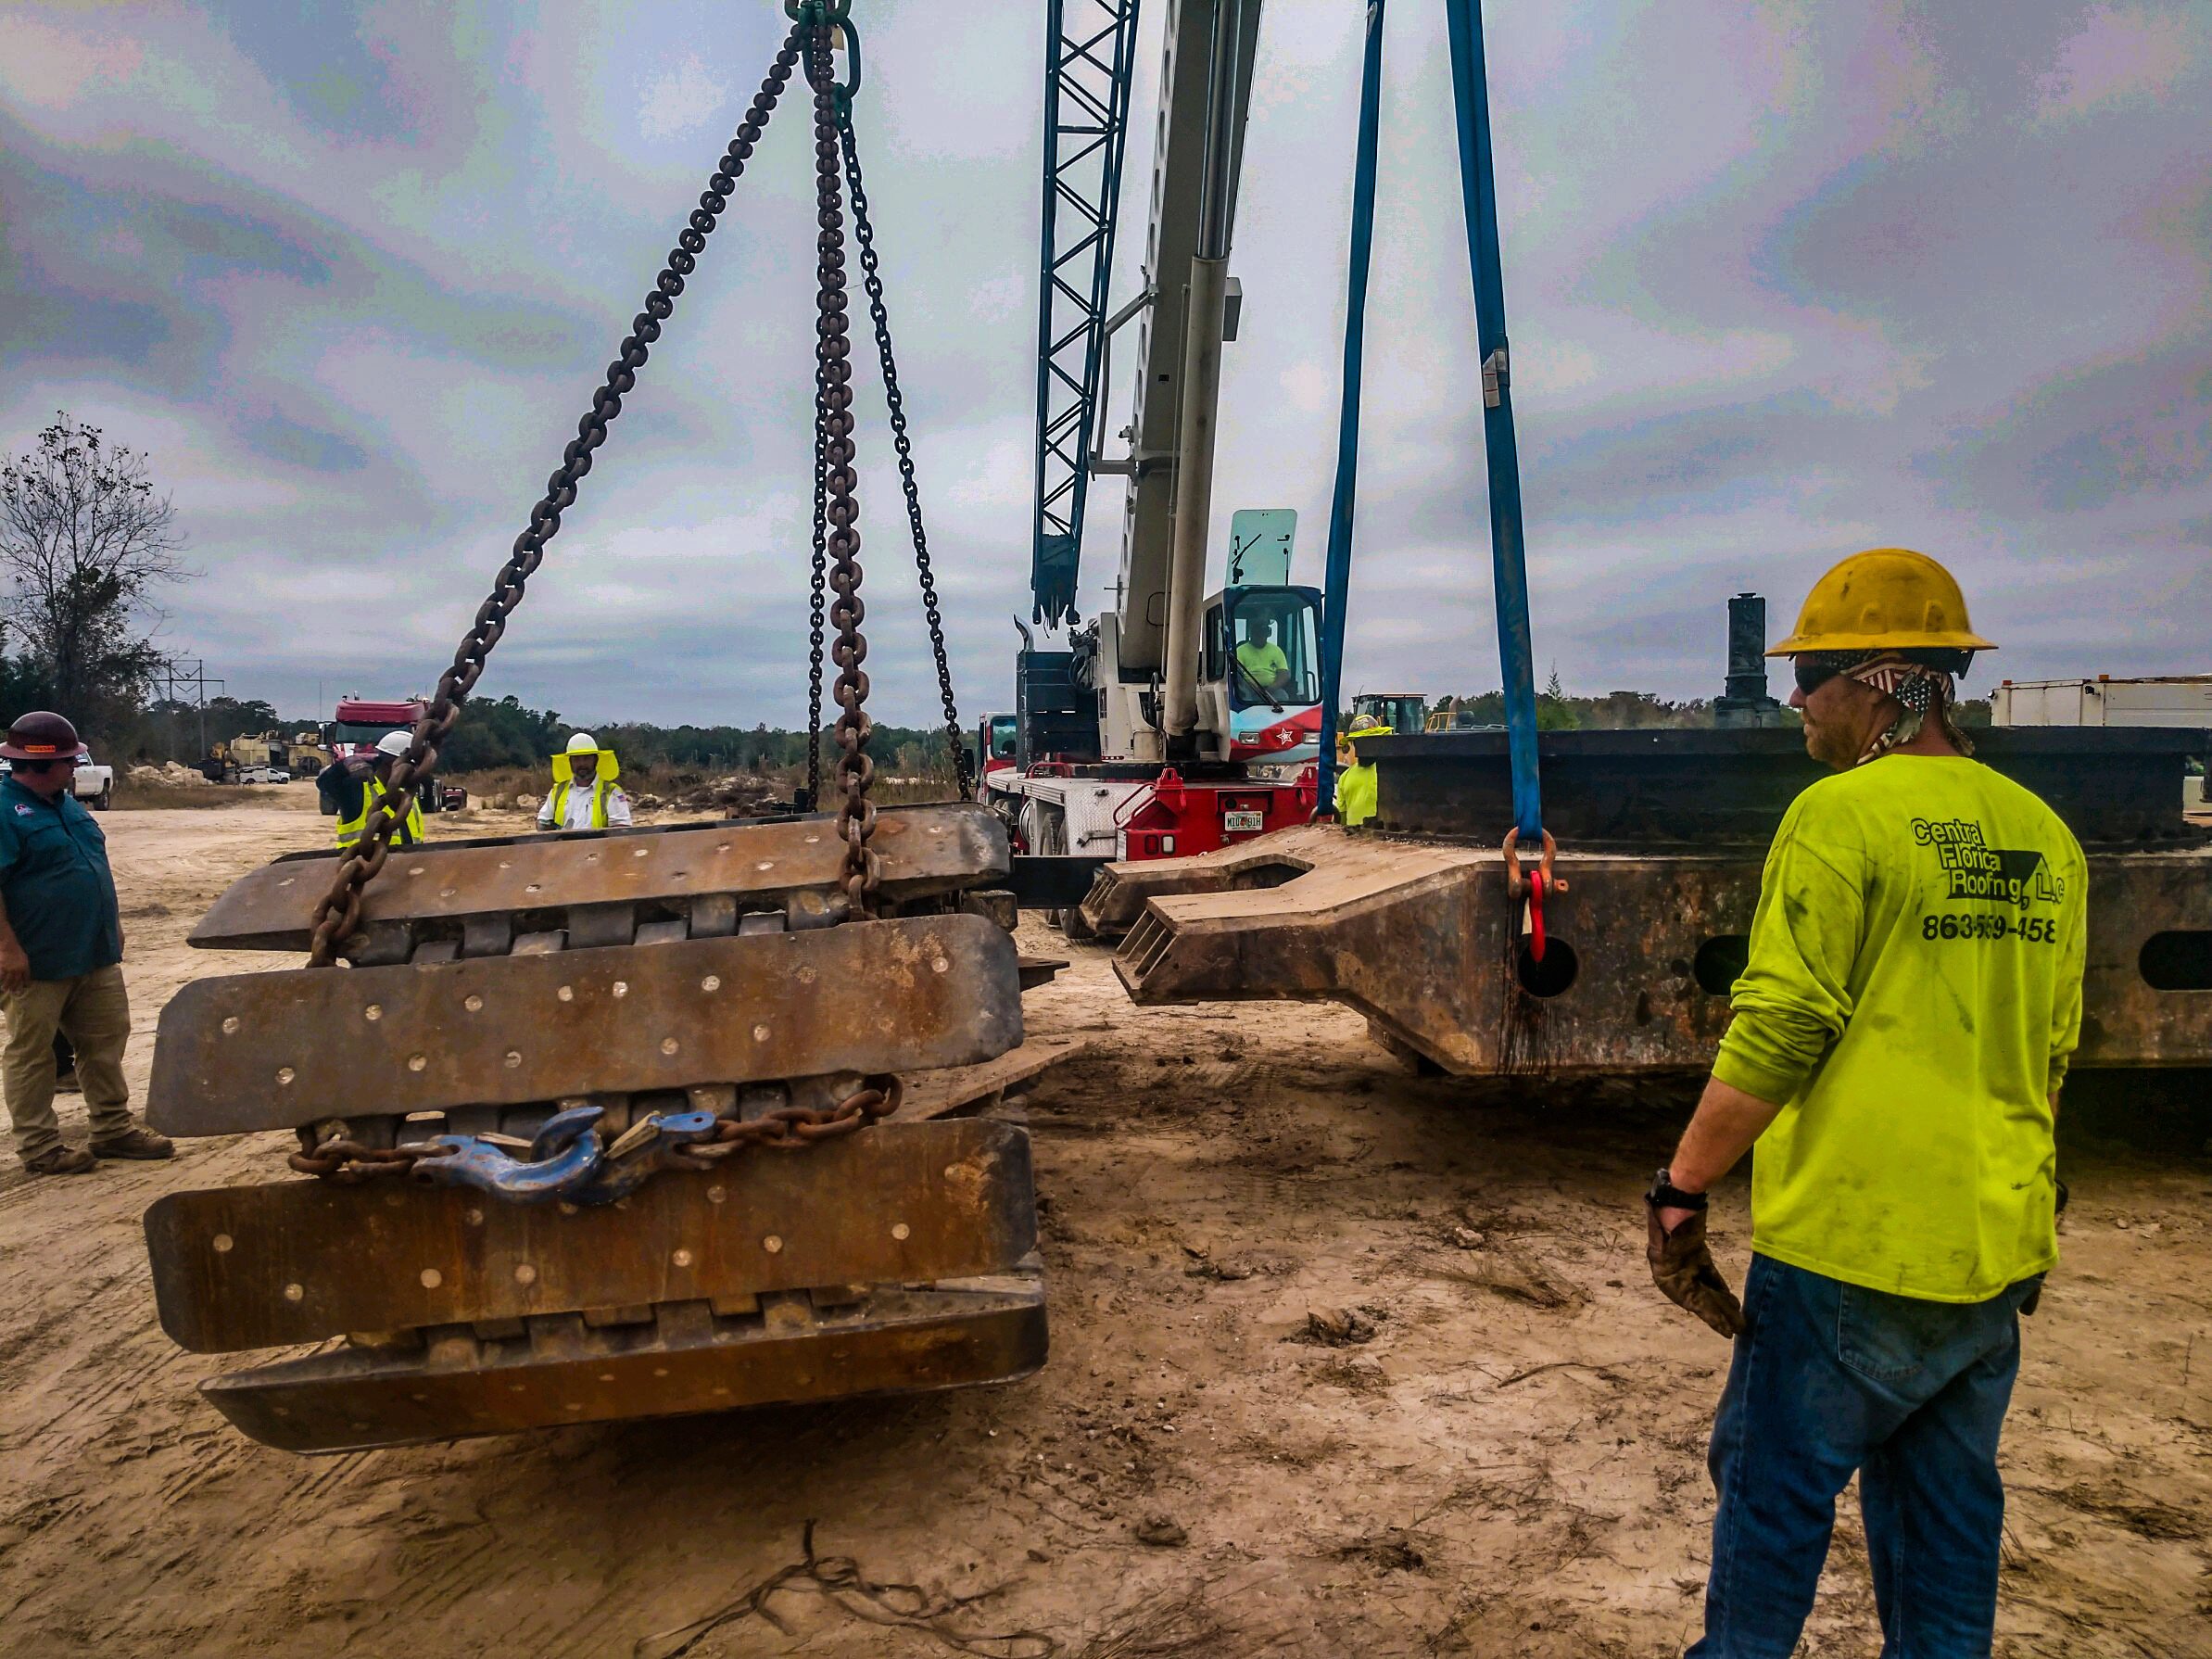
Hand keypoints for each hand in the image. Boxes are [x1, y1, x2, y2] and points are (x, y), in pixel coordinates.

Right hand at [0, 935, 28, 995]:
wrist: (7, 944)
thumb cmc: (15, 948)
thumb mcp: (23, 956)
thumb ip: (23, 963)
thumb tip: (23, 969)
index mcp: (25, 965)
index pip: (27, 976)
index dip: (26, 981)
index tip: (26, 986)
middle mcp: (19, 969)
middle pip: (17, 980)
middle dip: (16, 987)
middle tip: (15, 992)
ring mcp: (10, 969)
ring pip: (9, 980)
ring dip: (7, 986)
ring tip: (5, 989)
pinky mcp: (3, 968)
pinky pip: (2, 976)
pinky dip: (1, 980)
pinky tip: (0, 983)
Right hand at [1646, 1204, 1745, 1337]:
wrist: (1675, 1198)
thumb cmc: (1670, 1220)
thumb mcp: (1666, 1243)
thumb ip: (1678, 1264)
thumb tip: (1684, 1286)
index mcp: (1665, 1274)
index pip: (1692, 1301)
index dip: (1710, 1315)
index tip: (1726, 1329)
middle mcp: (1674, 1273)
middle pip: (1701, 1298)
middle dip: (1720, 1313)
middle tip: (1739, 1328)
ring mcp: (1687, 1265)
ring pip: (1706, 1290)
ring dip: (1722, 1304)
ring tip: (1739, 1319)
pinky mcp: (1698, 1256)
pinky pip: (1710, 1277)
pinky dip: (1720, 1289)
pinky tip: (1732, 1300)